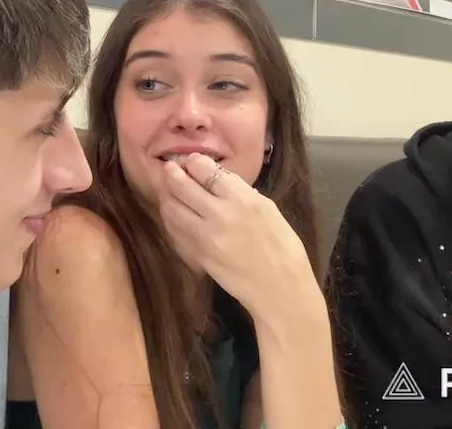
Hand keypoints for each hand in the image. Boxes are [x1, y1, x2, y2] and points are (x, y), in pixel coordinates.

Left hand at [157, 154, 315, 319]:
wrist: (281, 289)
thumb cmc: (282, 247)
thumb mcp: (268, 209)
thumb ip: (239, 191)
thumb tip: (215, 177)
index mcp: (242, 199)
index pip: (203, 169)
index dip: (193, 162)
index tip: (191, 162)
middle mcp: (219, 214)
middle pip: (180, 185)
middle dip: (172, 174)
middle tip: (170, 171)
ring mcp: (205, 237)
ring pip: (171, 208)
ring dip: (169, 198)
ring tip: (173, 195)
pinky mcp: (197, 256)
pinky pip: (174, 232)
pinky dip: (171, 221)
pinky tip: (177, 218)